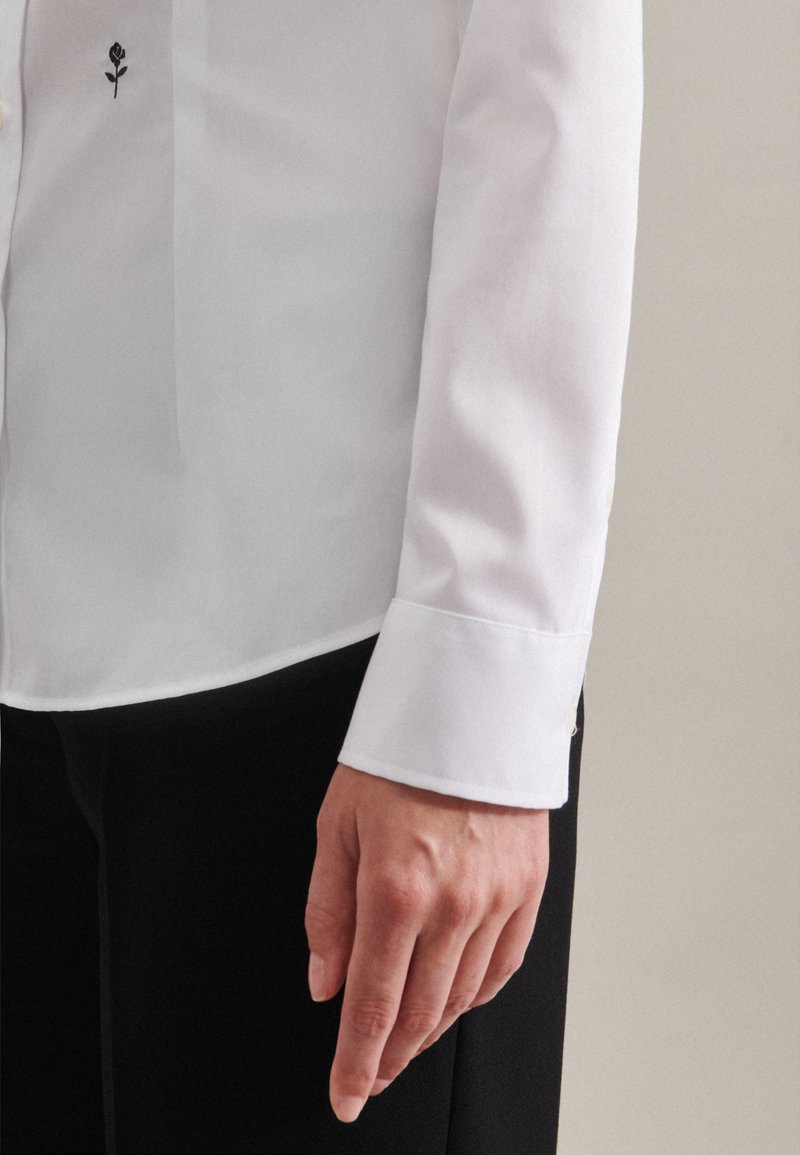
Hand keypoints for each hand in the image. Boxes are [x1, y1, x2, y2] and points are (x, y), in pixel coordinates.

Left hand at [304, 762, 549, 1123]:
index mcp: (395, 890)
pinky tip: (455, 1002)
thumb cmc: (398, 758)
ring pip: (462, 998)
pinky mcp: (528, 888)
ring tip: (405, 1044)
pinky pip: (503, 966)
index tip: (345, 1096)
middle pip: (419, 1013)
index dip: (356, 1063)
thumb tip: (324, 982)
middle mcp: (452, 905)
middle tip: (371, 1076)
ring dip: (430, 1032)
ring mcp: (497, 899)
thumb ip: (327, 911)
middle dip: (389, 1057)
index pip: (372, 1005)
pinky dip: (475, 996)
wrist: (470, 709)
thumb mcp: (337, 825)